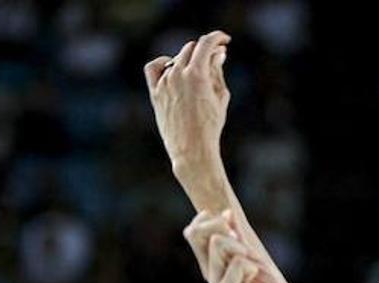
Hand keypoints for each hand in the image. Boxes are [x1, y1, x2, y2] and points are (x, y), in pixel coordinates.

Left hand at [145, 31, 230, 172]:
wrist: (192, 149)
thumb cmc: (210, 126)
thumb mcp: (220, 97)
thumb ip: (218, 72)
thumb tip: (218, 54)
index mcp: (197, 74)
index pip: (206, 43)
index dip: (217, 38)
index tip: (224, 40)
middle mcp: (178, 74)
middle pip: (192, 49)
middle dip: (206, 51)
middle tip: (217, 59)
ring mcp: (164, 82)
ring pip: (176, 58)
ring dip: (190, 60)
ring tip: (201, 75)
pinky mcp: (155, 92)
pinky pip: (153, 67)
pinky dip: (163, 63)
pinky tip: (170, 66)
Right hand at [183, 211, 309, 282]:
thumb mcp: (251, 255)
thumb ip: (238, 236)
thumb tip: (228, 212)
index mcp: (210, 262)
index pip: (191, 232)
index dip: (207, 219)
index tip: (229, 225)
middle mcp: (208, 271)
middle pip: (196, 232)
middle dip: (221, 226)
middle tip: (242, 243)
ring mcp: (215, 281)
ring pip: (218, 242)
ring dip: (241, 247)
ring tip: (253, 265)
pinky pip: (237, 262)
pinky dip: (251, 265)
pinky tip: (254, 278)